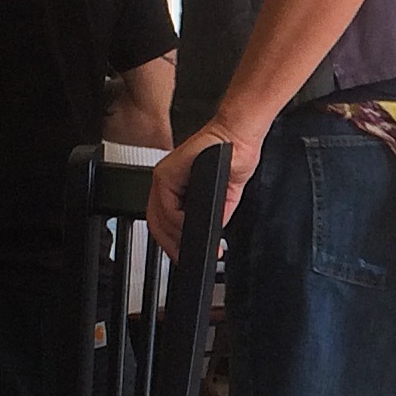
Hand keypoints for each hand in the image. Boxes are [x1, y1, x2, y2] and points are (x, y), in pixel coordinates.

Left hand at [149, 116, 261, 257]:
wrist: (240, 139)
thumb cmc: (234, 157)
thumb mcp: (225, 198)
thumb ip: (214, 216)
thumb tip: (211, 238)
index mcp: (176, 185)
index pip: (163, 220)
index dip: (171, 242)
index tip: (183, 255)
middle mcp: (165, 181)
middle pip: (155, 222)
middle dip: (170, 245)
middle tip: (184, 257)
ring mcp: (164, 176)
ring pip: (159, 217)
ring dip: (177, 236)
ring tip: (193, 244)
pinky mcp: (167, 174)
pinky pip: (167, 207)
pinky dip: (178, 223)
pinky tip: (191, 228)